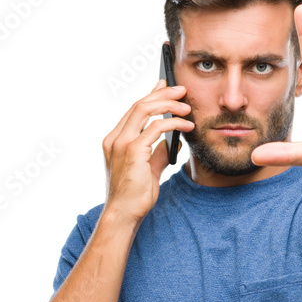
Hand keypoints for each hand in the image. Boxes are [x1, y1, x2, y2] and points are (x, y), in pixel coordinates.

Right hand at [101, 78, 193, 221]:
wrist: (123, 215)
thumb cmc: (134, 197)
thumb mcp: (149, 171)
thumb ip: (158, 154)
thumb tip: (174, 142)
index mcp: (115, 141)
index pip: (133, 111)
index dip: (150, 96)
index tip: (165, 87)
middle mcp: (115, 138)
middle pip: (139, 104)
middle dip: (162, 94)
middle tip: (181, 90)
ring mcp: (121, 143)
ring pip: (145, 109)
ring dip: (169, 104)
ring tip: (187, 106)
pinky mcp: (133, 151)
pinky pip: (156, 127)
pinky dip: (174, 123)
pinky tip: (186, 126)